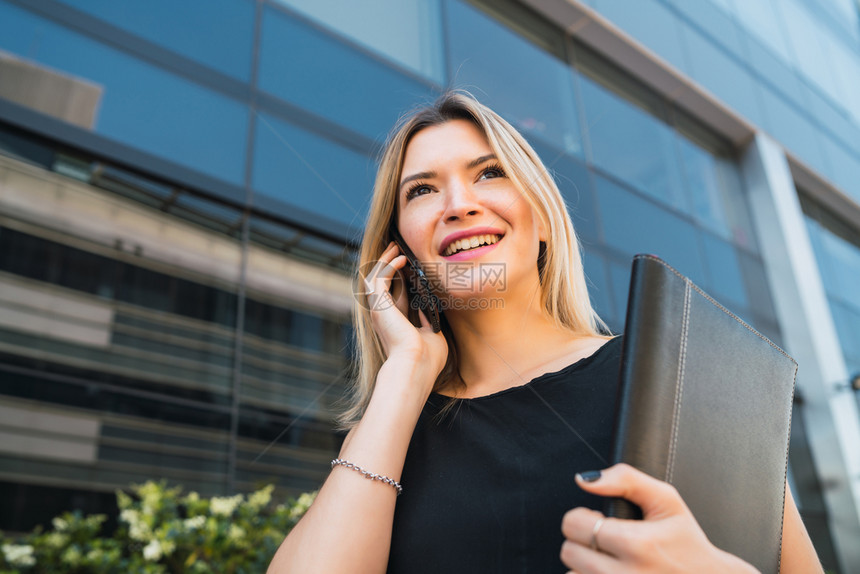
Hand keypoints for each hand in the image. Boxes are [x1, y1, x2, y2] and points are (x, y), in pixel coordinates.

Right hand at [363, 242, 447, 378]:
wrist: (416, 365)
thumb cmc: (426, 358)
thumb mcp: (431, 333)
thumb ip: (428, 318)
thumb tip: (429, 304)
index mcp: (395, 322)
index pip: (395, 294)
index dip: (400, 277)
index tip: (409, 264)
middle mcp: (384, 314)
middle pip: (381, 282)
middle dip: (388, 263)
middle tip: (397, 247)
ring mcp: (379, 309)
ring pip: (376, 276)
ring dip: (385, 260)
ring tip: (396, 246)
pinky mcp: (379, 305)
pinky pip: (380, 278)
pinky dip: (389, 266)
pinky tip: (401, 258)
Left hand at [560, 463, 758, 573]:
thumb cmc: (687, 541)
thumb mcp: (666, 500)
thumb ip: (625, 479)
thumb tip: (583, 480)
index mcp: (636, 543)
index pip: (572, 524)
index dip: (583, 517)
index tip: (603, 521)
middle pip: (568, 551)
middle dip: (583, 542)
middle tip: (609, 542)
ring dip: (585, 567)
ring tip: (612, 562)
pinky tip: (612, 573)